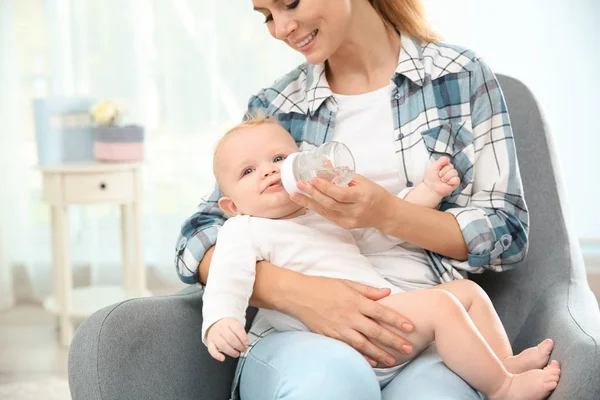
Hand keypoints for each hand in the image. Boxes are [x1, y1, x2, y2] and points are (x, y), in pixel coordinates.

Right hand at [205, 318, 248, 361]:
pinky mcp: (209, 342)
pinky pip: (212, 350)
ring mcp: (214, 335)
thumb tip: (245, 343)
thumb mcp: (236, 325)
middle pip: (231, 338)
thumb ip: (241, 333)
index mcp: (229, 322)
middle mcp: (221, 328)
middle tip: (243, 349)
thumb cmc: (228, 326)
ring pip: (222, 345)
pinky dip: (217, 355)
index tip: (246, 343)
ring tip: (237, 354)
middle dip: (239, 346)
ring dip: (231, 351)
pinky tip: (223, 358)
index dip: (243, 337)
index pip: (237, 328)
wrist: (215, 323)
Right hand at [288, 275, 414, 366]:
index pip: (381, 311)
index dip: (397, 320)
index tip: (410, 327)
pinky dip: (361, 356)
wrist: (298, 295)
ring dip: (379, 353)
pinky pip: (349, 348)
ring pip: (363, 343)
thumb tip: (387, 292)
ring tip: (393, 361)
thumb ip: (368, 290)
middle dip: (393, 340)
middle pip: (375, 330)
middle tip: (408, 349)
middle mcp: (350, 315)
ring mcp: (340, 327)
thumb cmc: (323, 286)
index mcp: (356, 300)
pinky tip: (371, 362)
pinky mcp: (330, 336)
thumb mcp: (347, 283)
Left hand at [290, 174, 393, 229]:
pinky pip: (328, 216)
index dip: (325, 187)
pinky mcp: (345, 225)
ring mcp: (349, 220)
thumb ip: (342, 174)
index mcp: (361, 197)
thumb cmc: (374, 193)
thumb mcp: (361, 180)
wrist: (385, 213)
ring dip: (309, 203)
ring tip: (295, 195)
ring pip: (325, 212)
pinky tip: (306, 202)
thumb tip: (323, 163)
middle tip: (299, 184)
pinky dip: (316, 208)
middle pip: (330, 204)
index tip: (313, 179)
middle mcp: (355, 211)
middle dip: (312, 194)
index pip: (340, 194)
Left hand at [423, 156, 459, 196]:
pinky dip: (450, 181)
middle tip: (439, 176)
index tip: (437, 170)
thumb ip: (441, 161)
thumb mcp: (433, 166)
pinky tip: (447, 183)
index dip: (441, 165)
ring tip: (442, 180)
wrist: (431, 188)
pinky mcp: (456, 182)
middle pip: (451, 166)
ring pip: (454, 172)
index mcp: (445, 165)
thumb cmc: (431, 177)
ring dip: (446, 177)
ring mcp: (453, 176)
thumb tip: (448, 159)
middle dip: (443, 172)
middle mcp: (450, 169)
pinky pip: (456, 179)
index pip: (447, 160)